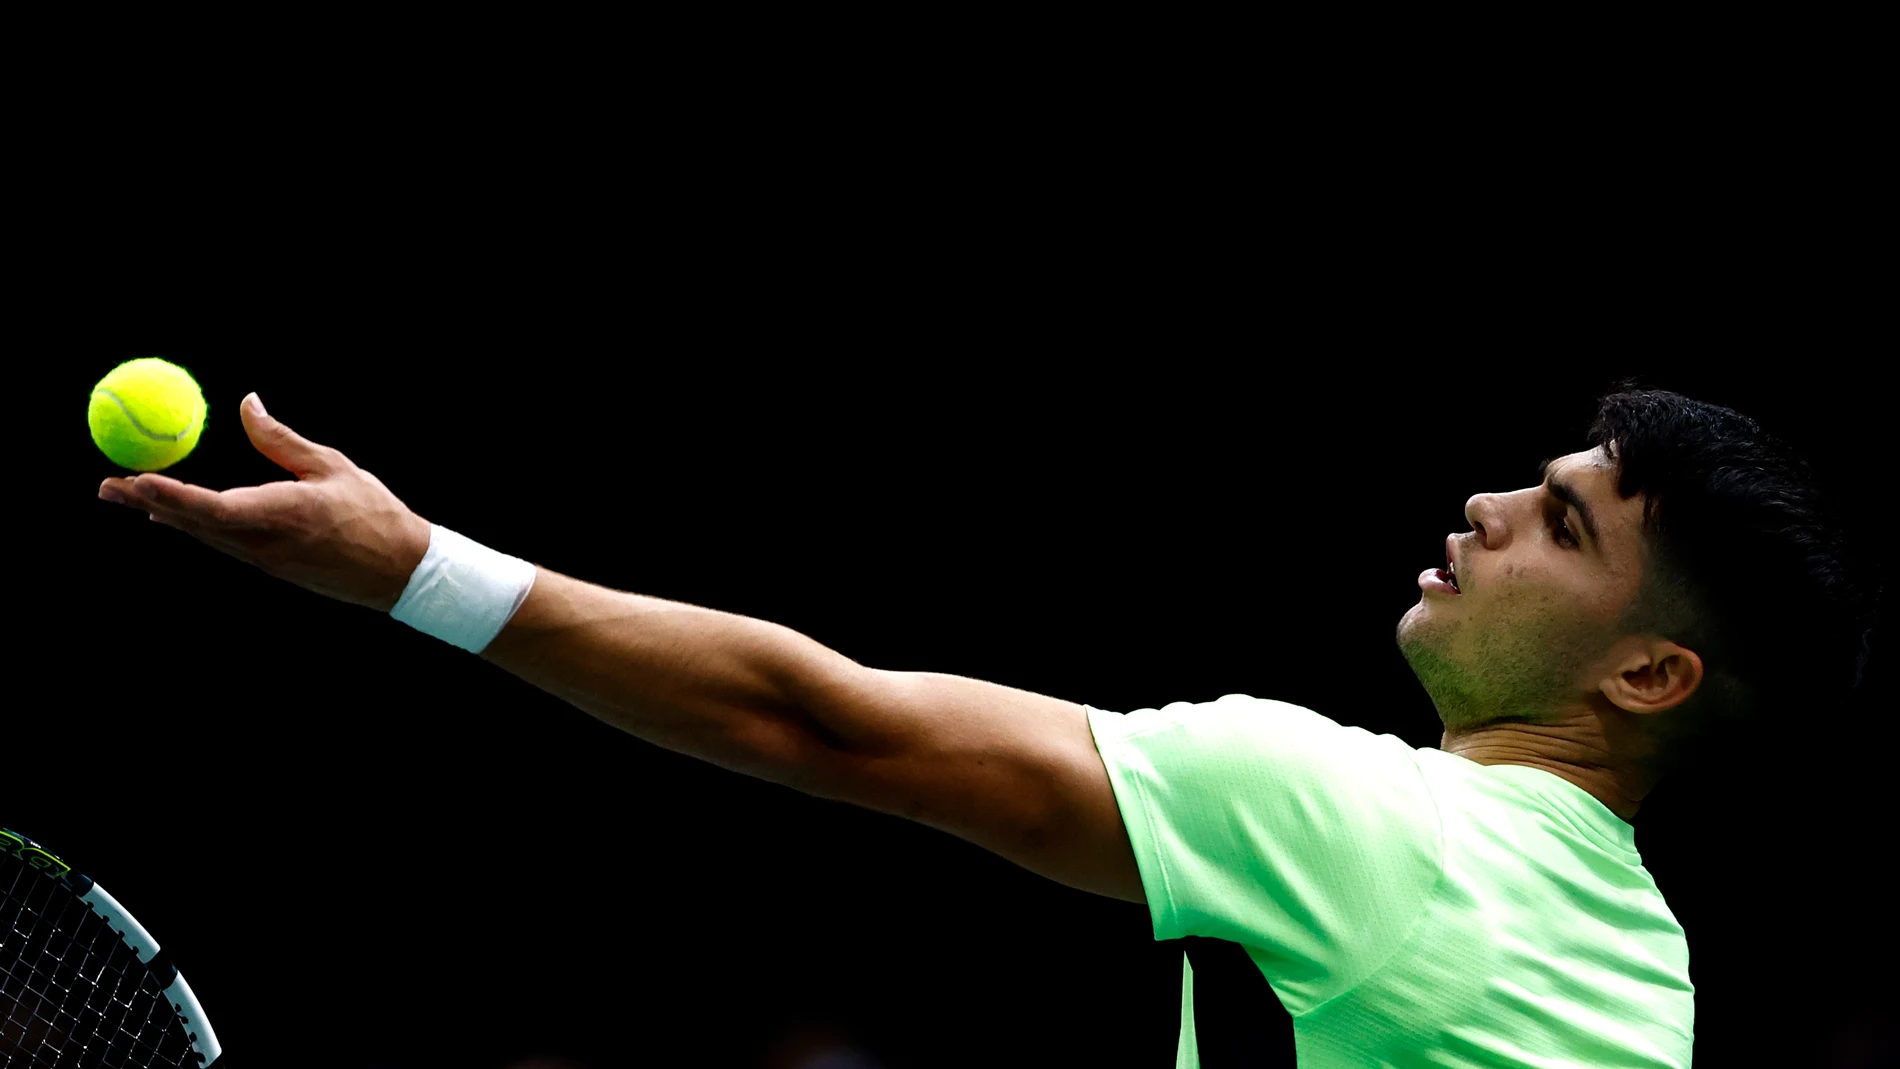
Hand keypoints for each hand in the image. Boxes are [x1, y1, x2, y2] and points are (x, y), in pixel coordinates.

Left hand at [97, 393, 434, 612]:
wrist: (402, 572)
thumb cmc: (374, 514)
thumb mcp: (331, 466)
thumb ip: (281, 439)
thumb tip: (248, 403)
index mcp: (280, 514)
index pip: (209, 507)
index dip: (167, 495)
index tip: (134, 479)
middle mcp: (264, 543)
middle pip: (192, 523)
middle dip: (147, 502)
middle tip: (108, 485)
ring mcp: (265, 560)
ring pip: (204, 534)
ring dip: (164, 513)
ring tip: (129, 495)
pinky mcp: (272, 567)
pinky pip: (221, 542)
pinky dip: (193, 524)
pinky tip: (175, 517)